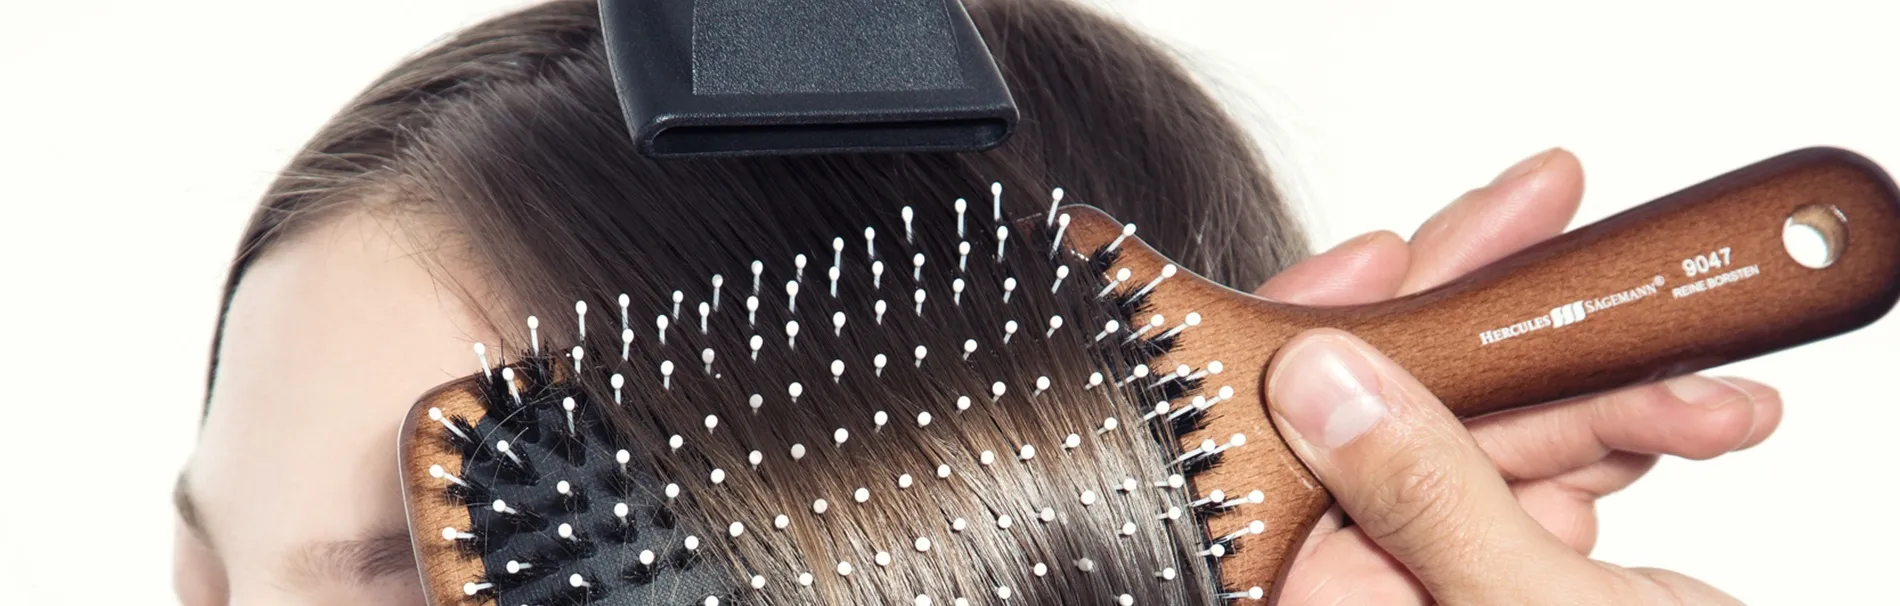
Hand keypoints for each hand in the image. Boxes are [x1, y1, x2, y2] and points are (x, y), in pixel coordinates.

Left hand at [1254, 149, 1780, 603]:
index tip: (1388, 252)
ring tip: (1692, 381)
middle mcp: (1373, 592)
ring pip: (1487, 428)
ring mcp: (1444, 580)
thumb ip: (1423, 499)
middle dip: (1491, 327)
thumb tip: (1324, 381)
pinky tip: (1699, 418)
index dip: (1319, 335)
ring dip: (1601, 390)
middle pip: (1389, 414)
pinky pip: (1548, 468)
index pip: (1285, 448)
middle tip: (1545, 217)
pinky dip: (1628, 434)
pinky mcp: (1521, 568)